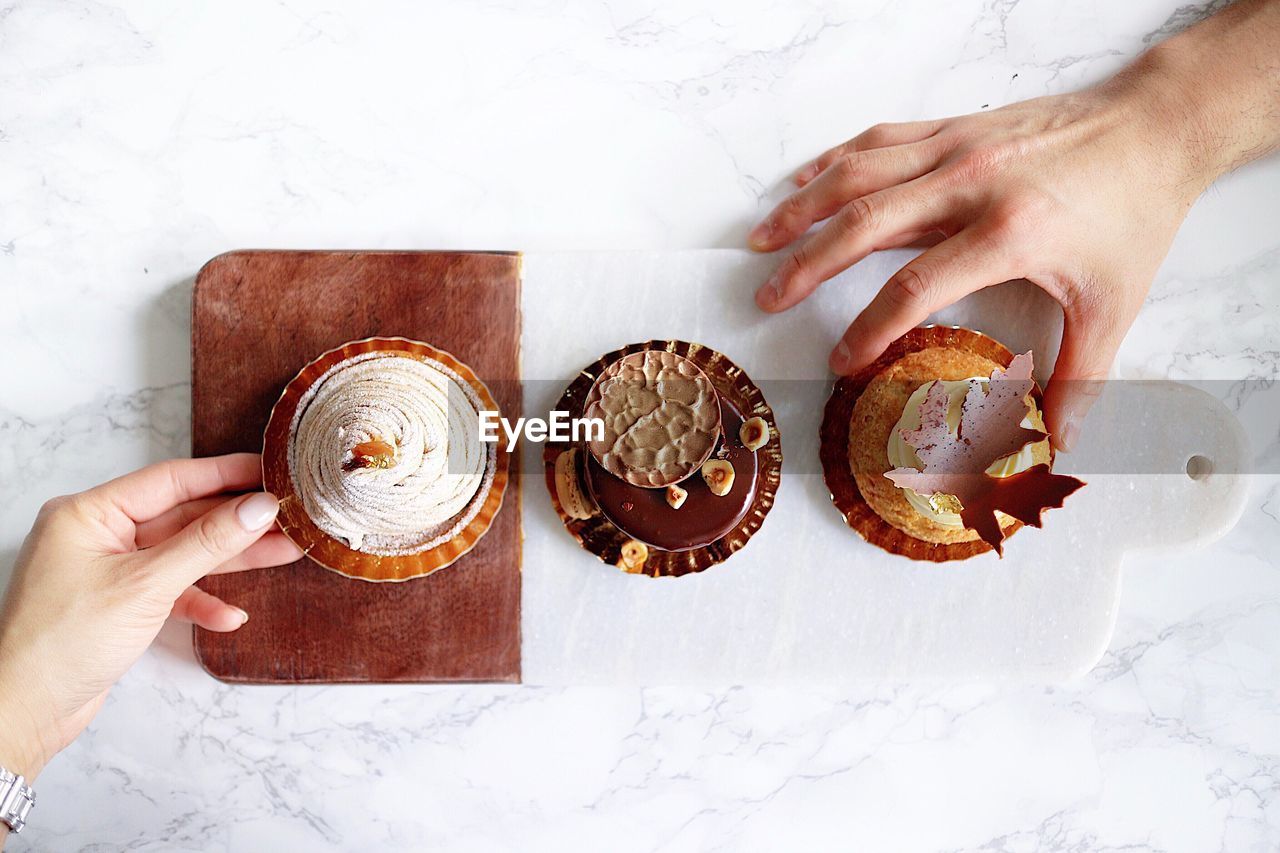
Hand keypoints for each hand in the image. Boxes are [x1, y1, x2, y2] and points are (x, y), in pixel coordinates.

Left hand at [0, 454, 300, 782]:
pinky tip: (229, 616)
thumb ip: (206, 543)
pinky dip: (200, 601)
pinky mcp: (119, 604)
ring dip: (229, 560)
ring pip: (183, 554)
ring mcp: (109, 570)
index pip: (170, 480)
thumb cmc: (60, 644)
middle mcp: (97, 535)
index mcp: (88, 514)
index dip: (224, 474)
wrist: (23, 712)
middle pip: (182, 517)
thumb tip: (256, 509)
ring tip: (282, 553)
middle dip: (236, 523)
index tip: (268, 470)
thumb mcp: (146, 585)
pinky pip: (171, 591)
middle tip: (286, 517)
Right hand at [748, 66, 1218, 450]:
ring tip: (762, 241)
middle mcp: (971, 182)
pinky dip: (835, 160)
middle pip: (864, 224)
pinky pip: (880, 139)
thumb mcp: (1113, 303)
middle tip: (767, 297)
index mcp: (1006, 231)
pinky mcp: (956, 126)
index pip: (913, 286)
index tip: (840, 360)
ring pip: (859, 174)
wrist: (1156, 127)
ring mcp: (958, 147)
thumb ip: (1081, 378)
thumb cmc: (1134, 213)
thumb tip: (1060, 443)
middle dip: (806, 265)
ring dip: (803, 207)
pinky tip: (805, 181)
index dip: (869, 328)